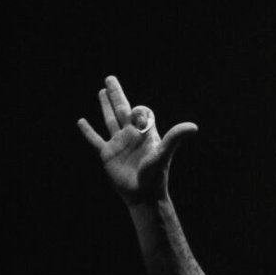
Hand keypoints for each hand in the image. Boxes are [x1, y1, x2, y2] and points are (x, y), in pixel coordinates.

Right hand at [77, 75, 197, 202]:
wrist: (143, 196)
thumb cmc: (156, 176)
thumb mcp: (164, 153)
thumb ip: (175, 138)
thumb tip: (194, 127)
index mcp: (145, 132)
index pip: (141, 112)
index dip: (139, 110)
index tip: (136, 113)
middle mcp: (131, 135)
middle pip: (121, 109)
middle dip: (116, 94)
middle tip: (109, 78)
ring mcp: (118, 143)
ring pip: (109, 120)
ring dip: (105, 106)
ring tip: (101, 92)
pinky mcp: (107, 154)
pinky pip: (95, 140)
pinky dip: (88, 131)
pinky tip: (81, 121)